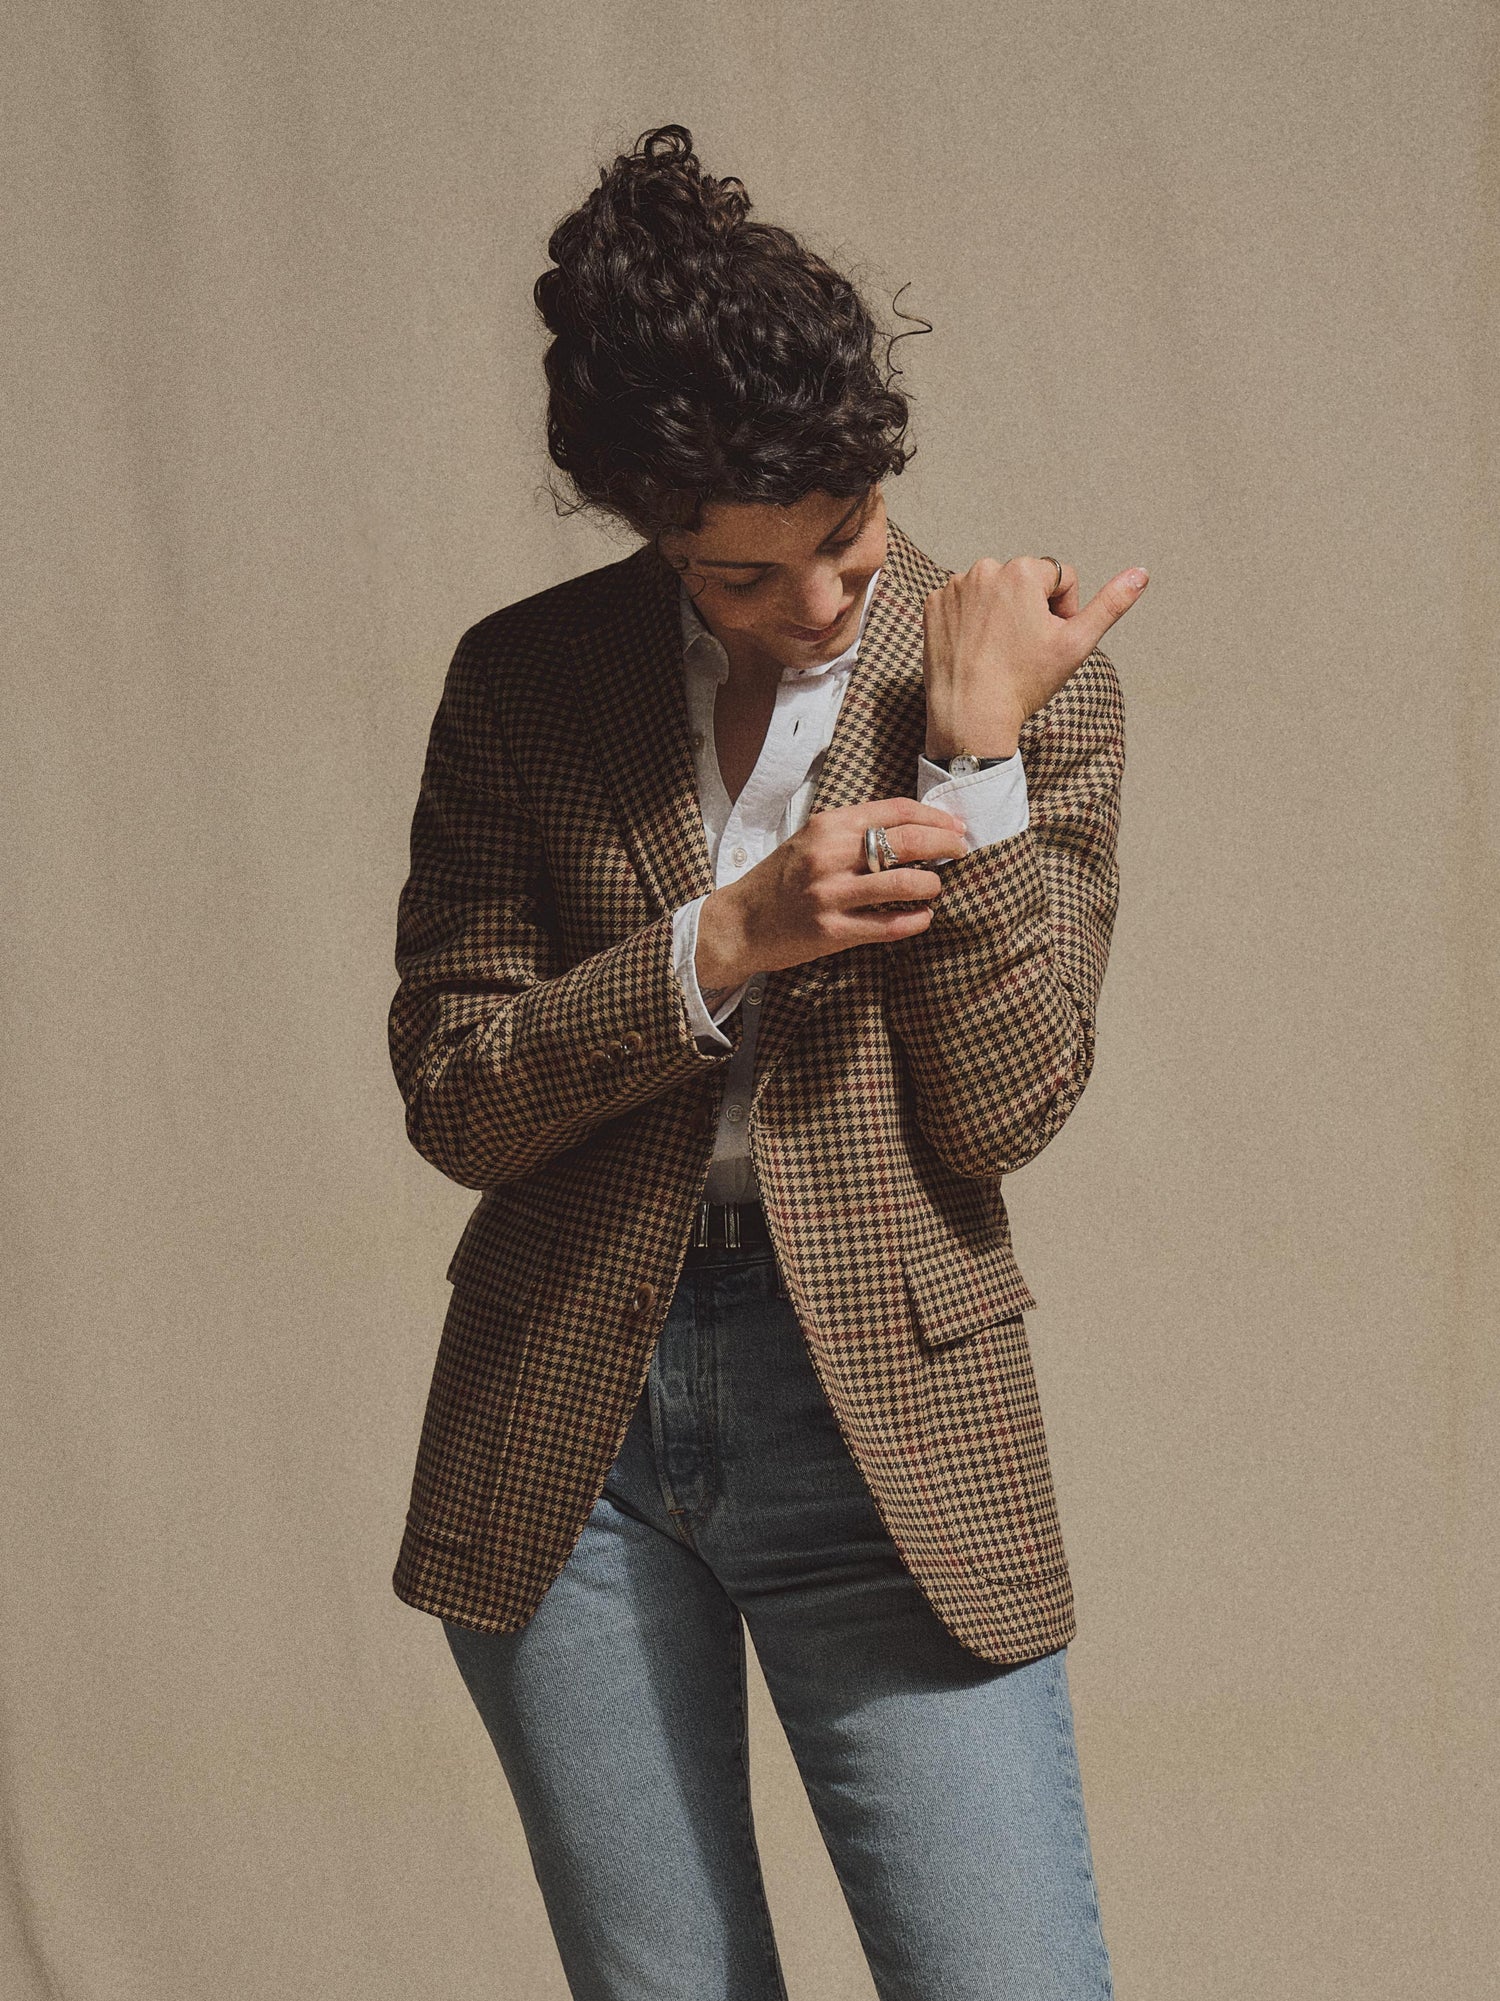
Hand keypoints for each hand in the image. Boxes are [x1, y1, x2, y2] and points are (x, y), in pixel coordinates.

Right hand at [695, 798, 969, 990]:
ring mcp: (830, 894)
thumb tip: (911, 828)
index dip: (934, 817)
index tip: (956, 826)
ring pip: (904, 883)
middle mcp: (829, 856)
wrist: (739, 923)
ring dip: (931, 884)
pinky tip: (923, 918)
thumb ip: (852, 831)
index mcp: (827, 825)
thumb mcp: (810, 840)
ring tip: (935, 887)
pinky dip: (915, 921)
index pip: (895, 810)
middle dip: (945, 845)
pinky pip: (888, 926)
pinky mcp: (831, 931)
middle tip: (961, 852)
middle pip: (907, 842)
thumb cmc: (779, 880)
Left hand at [922, 555, 1147, 757]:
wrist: (970, 717)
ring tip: (998, 652)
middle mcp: (984, 569)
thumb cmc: (1023, 684)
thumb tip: (1140, 574)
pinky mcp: (933, 606)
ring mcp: (953, 587)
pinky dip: (971, 622)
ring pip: (994, 592)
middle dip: (1030, 609)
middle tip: (1022, 650)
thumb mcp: (1077, 644)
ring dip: (1000, 613)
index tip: (1048, 641)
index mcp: (1022, 571)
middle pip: (1025, 582)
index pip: (1060, 578)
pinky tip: (974, 650)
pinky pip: (963, 604)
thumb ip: (1110, 604)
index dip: (1063, 611)